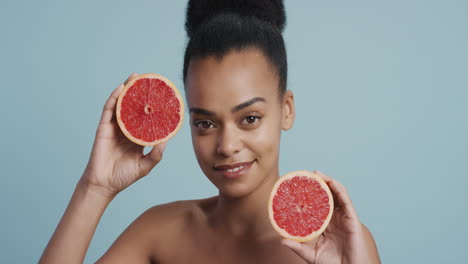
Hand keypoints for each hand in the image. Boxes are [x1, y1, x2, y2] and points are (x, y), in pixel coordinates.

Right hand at [80, 73, 165, 196]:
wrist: (104, 184)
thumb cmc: (124, 176)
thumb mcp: (146, 165)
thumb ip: (156, 154)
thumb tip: (166, 140)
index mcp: (137, 137)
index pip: (147, 117)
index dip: (153, 106)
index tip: (163, 96)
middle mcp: (126, 129)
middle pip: (134, 107)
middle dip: (140, 93)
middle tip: (149, 79)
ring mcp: (115, 127)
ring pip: (121, 104)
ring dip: (127, 90)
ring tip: (135, 77)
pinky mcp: (104, 128)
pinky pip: (109, 110)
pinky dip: (114, 98)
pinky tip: (121, 88)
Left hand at [281, 171, 379, 263]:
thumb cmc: (331, 263)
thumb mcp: (310, 253)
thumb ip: (298, 246)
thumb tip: (281, 239)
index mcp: (326, 223)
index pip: (317, 204)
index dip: (309, 195)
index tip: (298, 186)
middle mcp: (335, 218)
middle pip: (327, 196)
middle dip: (318, 184)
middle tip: (307, 174)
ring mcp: (344, 217)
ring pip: (337, 195)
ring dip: (329, 182)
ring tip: (317, 173)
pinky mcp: (352, 219)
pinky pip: (346, 201)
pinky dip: (339, 190)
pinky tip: (332, 182)